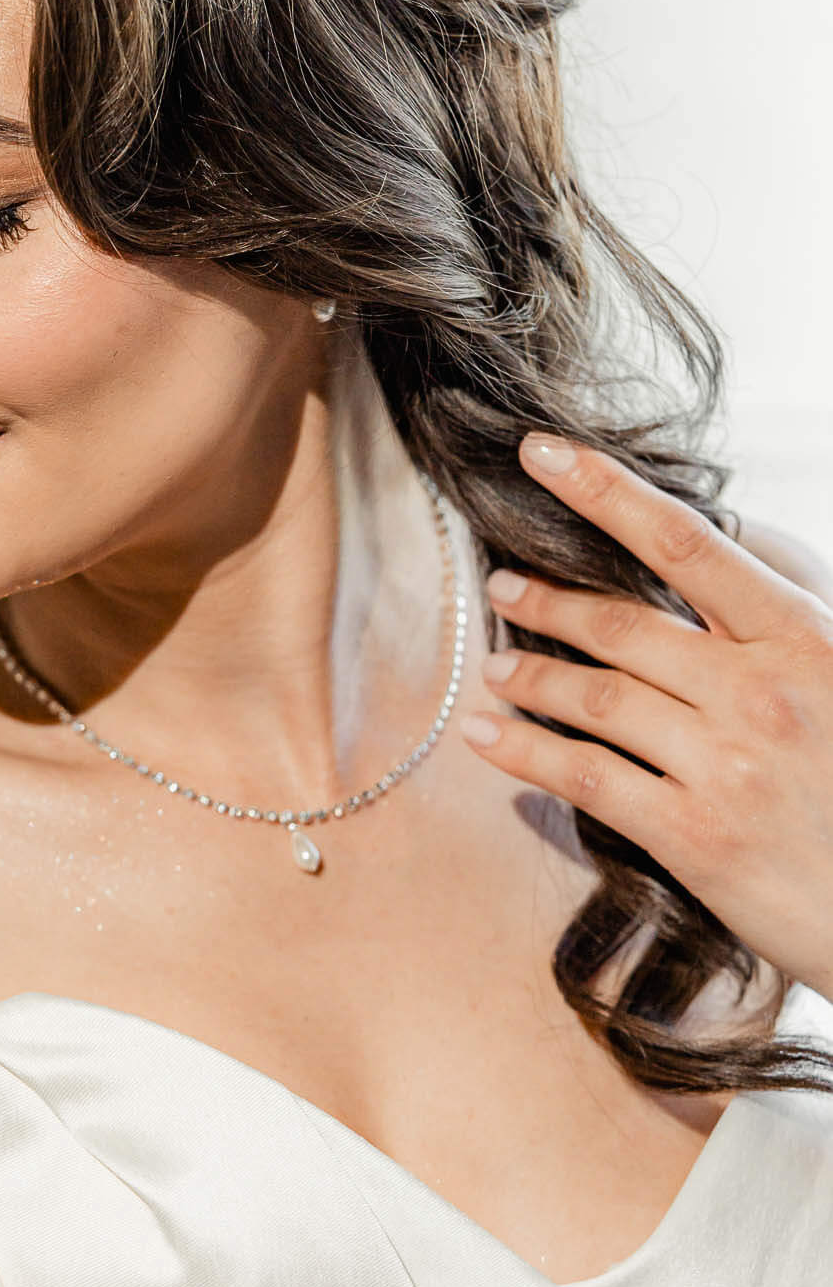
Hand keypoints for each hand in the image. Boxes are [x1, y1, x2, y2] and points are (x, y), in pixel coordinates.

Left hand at [459, 432, 832, 1001]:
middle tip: (502, 585)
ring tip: (500, 668)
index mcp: (803, 638)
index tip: (540, 452)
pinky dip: (522, 751)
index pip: (687, 542)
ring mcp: (725, 764)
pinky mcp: (693, 833)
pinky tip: (485, 735)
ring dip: (531, 676)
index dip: (605, 490)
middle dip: (549, 600)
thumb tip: (722, 535)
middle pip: (624, 625)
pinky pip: (584, 775)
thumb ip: (781, 608)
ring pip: (595, 696)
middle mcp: (761, 692)